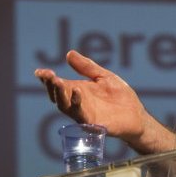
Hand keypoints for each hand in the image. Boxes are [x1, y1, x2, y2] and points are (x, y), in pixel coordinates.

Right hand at [35, 50, 175, 153]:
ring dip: (60, 94)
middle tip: (47, 75)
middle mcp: (77, 103)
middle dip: (50, 85)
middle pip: (57, 96)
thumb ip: (87, 67)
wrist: (136, 115)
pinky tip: (77, 92)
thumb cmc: (120, 97)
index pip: (58, 85)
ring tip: (58, 81)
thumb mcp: (104, 77)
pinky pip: (81, 114)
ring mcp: (84, 114)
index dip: (47, 79)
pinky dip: (77, 103)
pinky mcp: (94, 123)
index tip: (39, 72)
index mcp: (78, 91)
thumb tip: (69, 53)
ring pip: (65, 106)